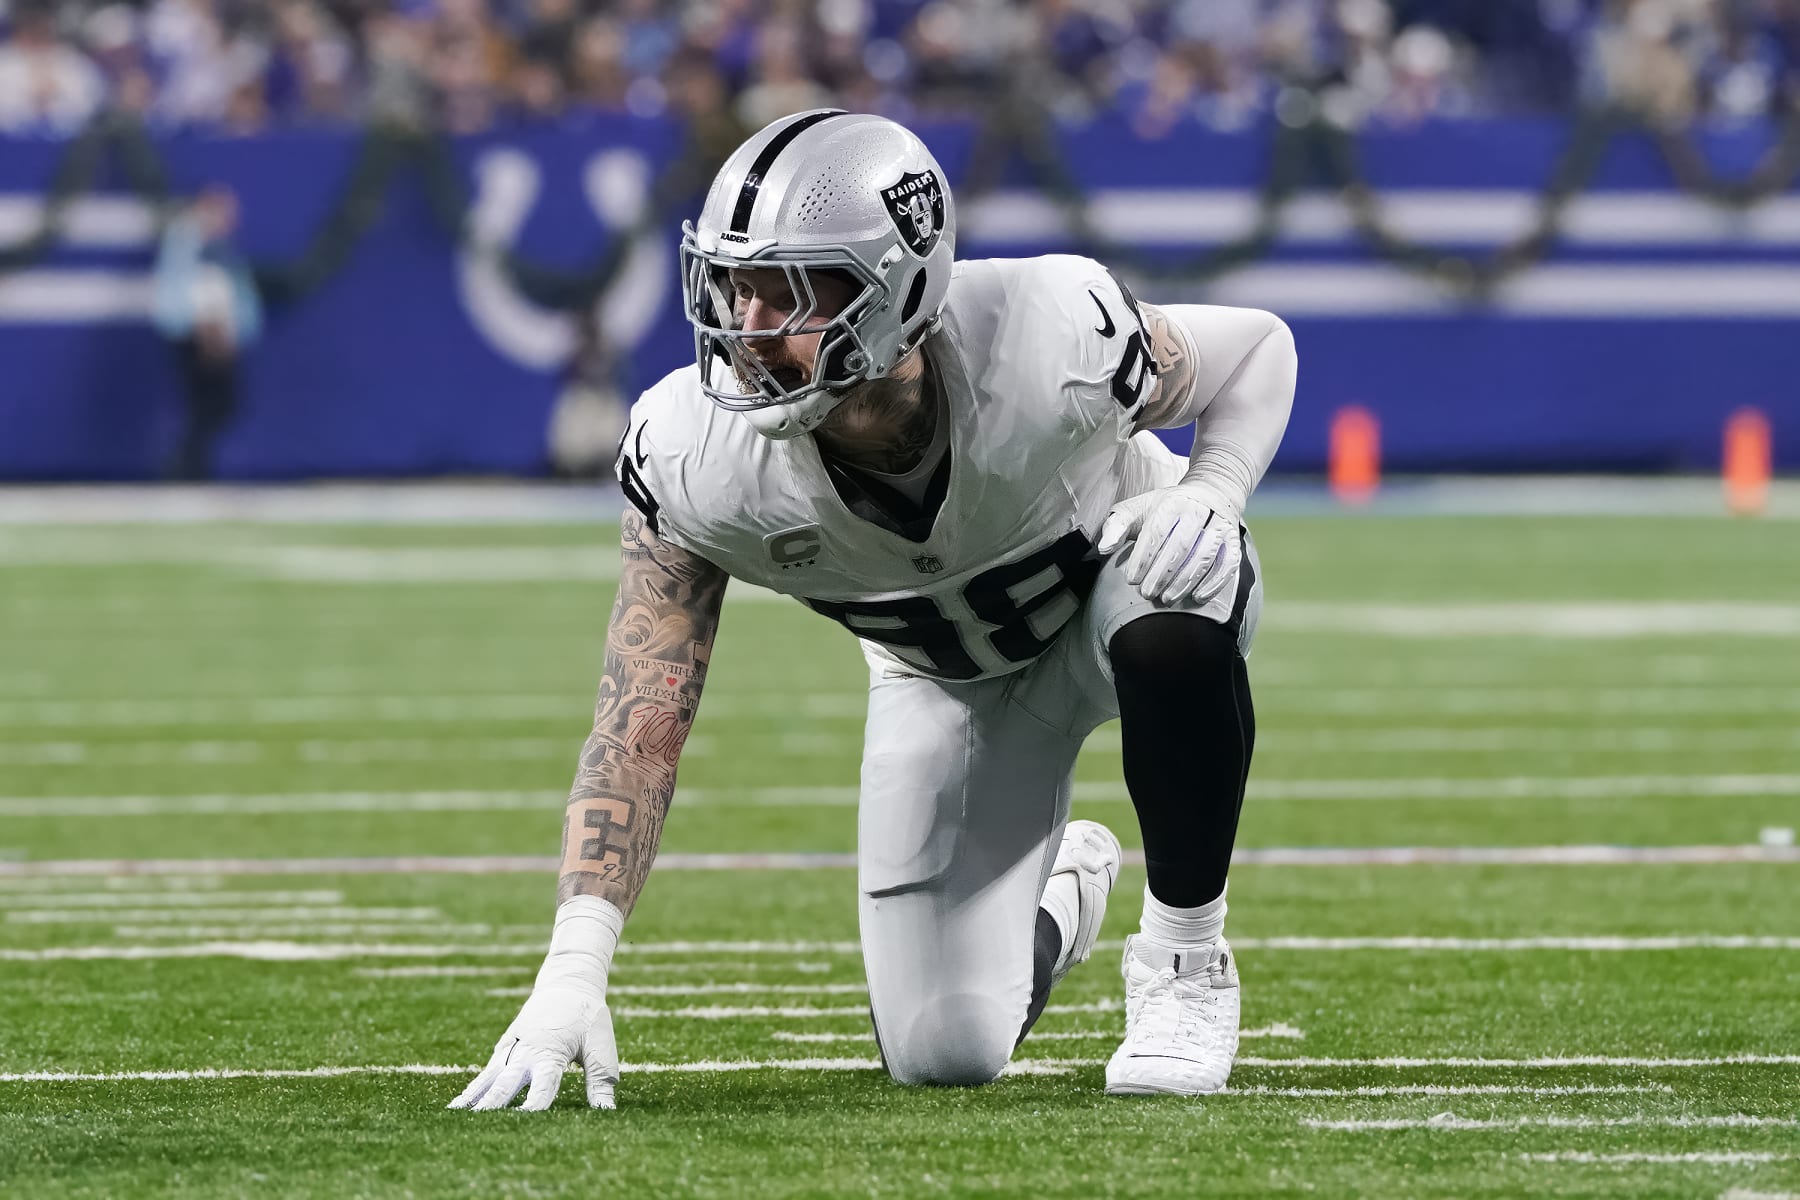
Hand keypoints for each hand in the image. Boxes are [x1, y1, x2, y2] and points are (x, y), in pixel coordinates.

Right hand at [449, 896, 623, 1111]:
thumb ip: (601, 1081)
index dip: (534, 1108)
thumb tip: (606, 1113)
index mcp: (550, 1053)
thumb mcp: (600, 1046)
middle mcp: (525, 1053)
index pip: (542, 1088)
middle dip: (492, 1107)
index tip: (524, 1125)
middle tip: (477, 1130)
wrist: (568, 983)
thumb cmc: (587, 1016)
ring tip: (454, 1120)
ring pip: (488, 1079)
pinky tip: (457, 1109)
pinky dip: (472, 1090)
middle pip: (505, 1085)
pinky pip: (485, 1074)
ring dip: (473, 1100)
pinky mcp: (504, 1049)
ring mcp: (511, 1050)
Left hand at [1097, 482, 1240, 607]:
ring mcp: (1220, 526)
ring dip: (1186, 581)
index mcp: (1172, 502)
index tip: (1131, 579)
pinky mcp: (1234, 541)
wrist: (1210, 493)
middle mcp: (1199, 511)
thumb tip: (1103, 548)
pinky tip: (1198, 598)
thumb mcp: (1137, 508)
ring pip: (1205, 556)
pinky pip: (1228, 564)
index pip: (1157, 531)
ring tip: (1167, 599)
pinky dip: (1214, 583)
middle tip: (1147, 594)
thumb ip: (1117, 526)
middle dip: (1162, 573)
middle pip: (1182, 545)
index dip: (1143, 557)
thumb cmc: (1165, 508)